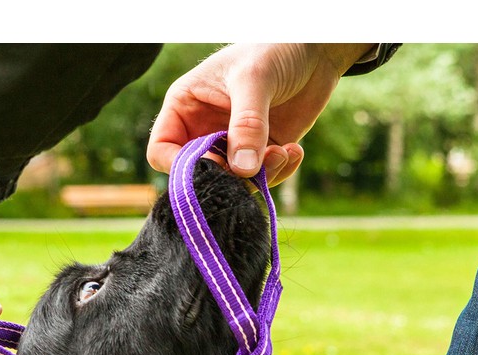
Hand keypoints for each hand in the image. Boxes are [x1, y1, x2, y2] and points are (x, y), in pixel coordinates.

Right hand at [147, 43, 373, 184]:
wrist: (315, 49)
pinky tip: (294, 151)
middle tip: (255, 165)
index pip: (162, 150)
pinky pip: (261, 179)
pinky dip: (279, 172)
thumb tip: (242, 170)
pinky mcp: (260, 154)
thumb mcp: (254, 80)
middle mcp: (204, 130)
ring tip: (283, 152)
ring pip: (233, 183)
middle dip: (228, 177)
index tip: (213, 165)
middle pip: (199, 175)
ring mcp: (233, 144)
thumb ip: (246, 124)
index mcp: (185, 107)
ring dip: (260, 177)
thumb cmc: (274, 49)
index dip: (180, 167)